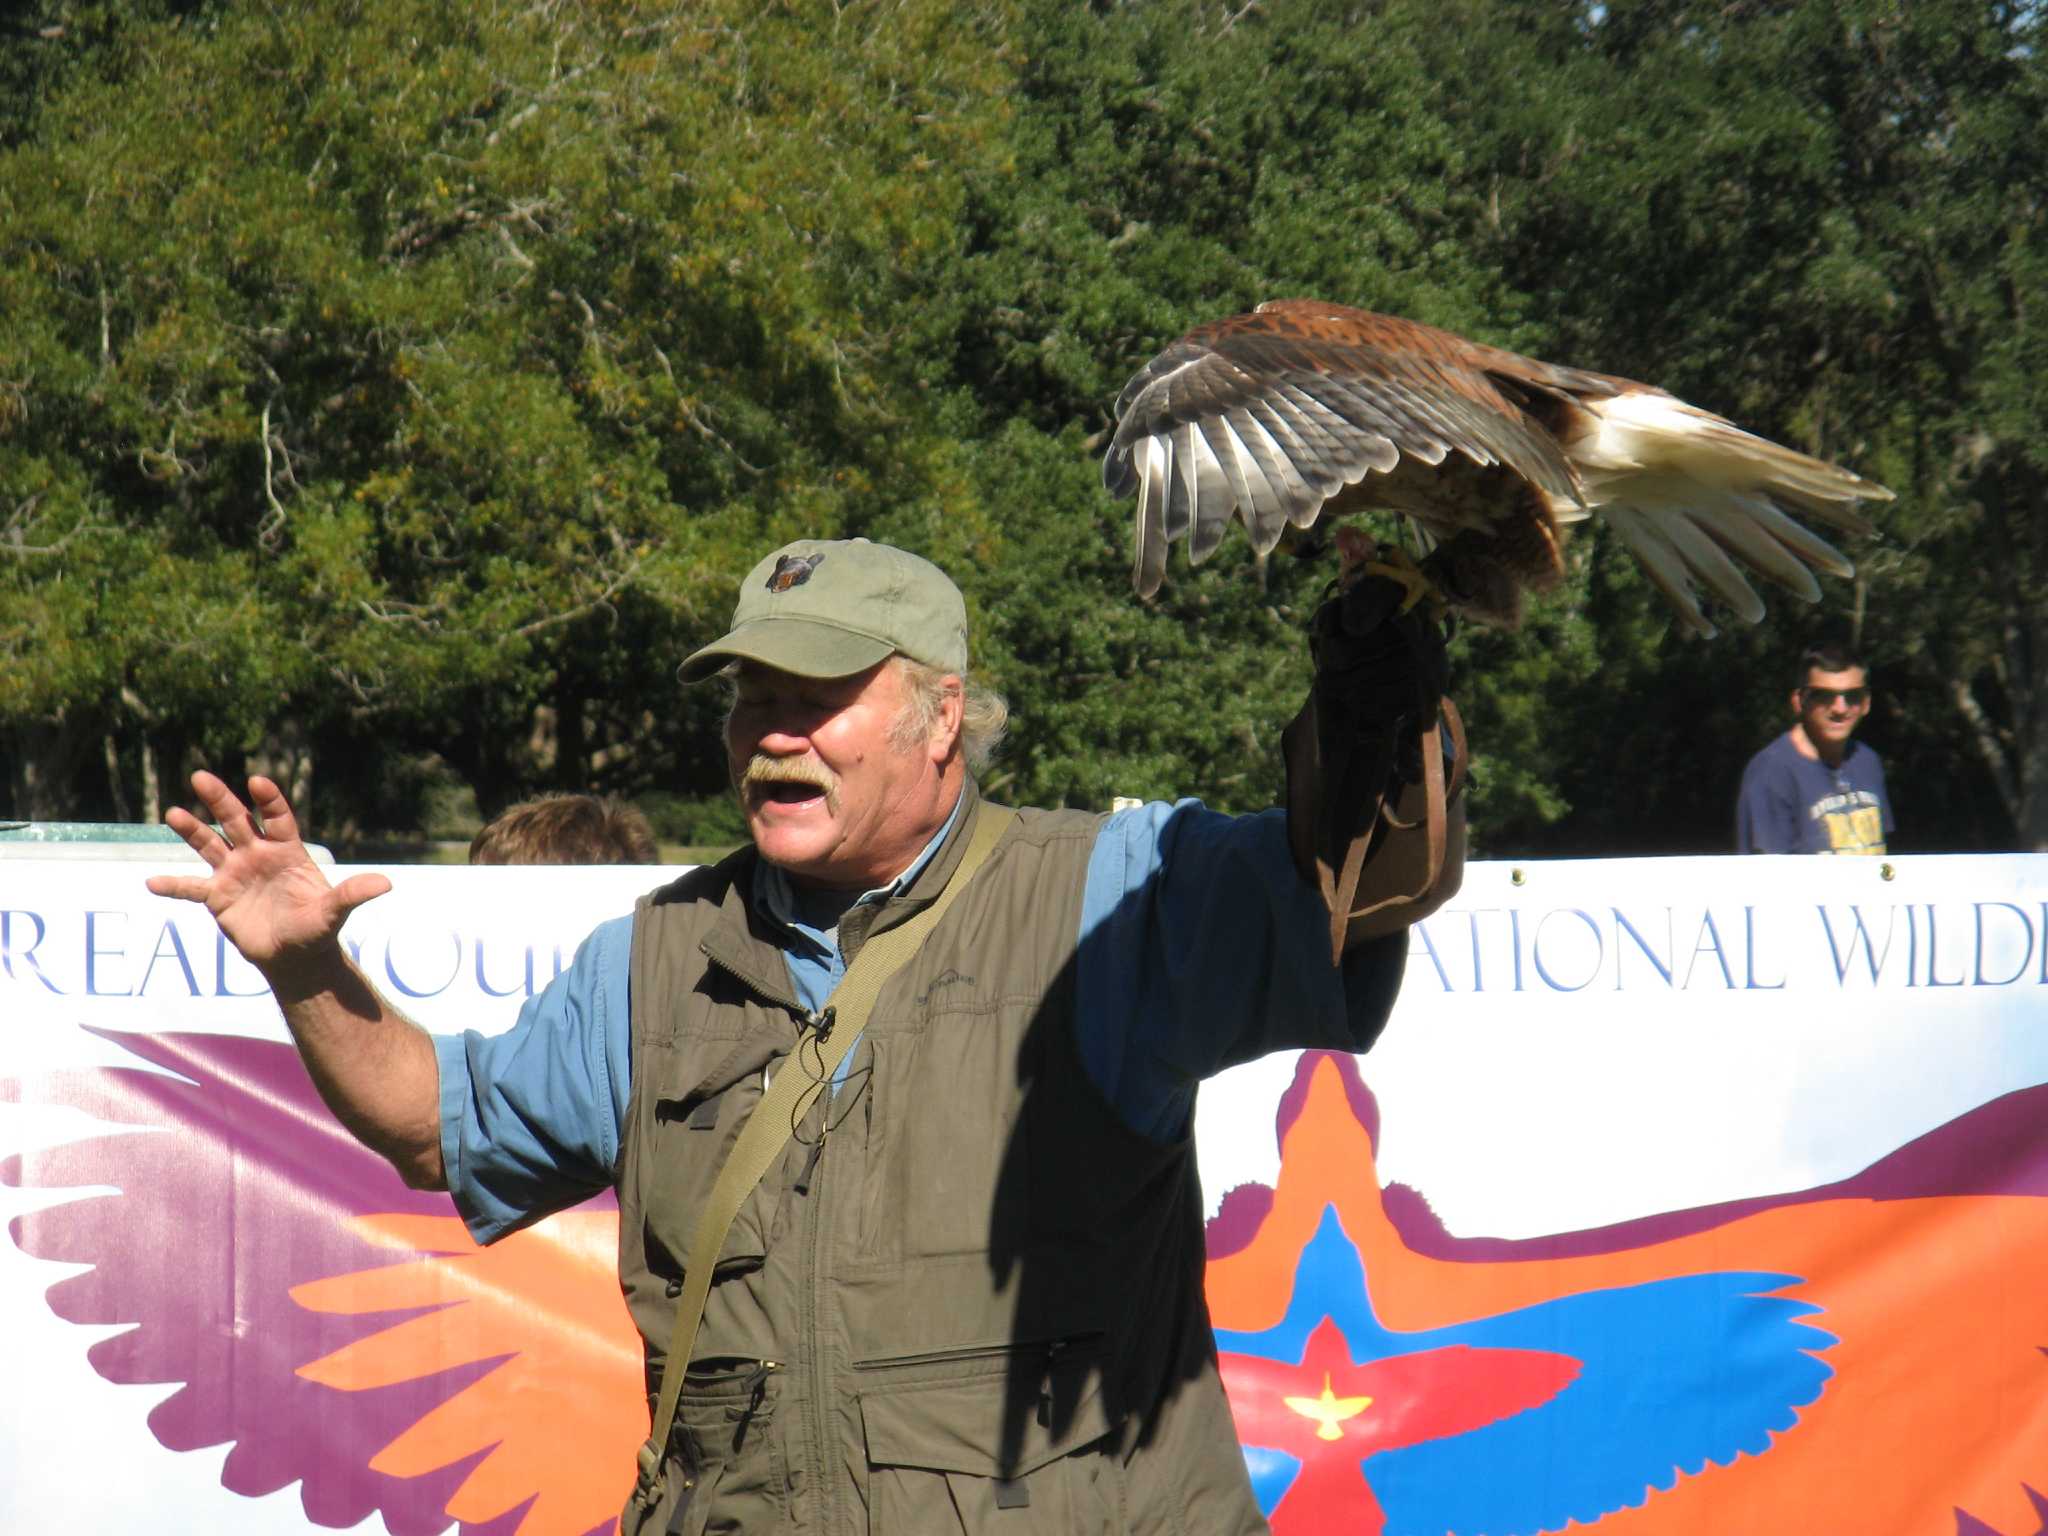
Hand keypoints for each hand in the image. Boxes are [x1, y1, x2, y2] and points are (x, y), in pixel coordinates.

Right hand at [146, 772, 392, 980]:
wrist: (295, 957)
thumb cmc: (317, 929)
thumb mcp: (334, 913)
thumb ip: (353, 895)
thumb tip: (386, 885)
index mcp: (287, 851)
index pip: (278, 818)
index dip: (270, 800)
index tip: (258, 783)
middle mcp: (257, 855)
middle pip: (236, 820)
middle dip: (220, 799)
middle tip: (200, 776)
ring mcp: (235, 873)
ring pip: (209, 845)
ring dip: (190, 830)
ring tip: (173, 813)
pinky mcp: (218, 897)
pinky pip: (191, 888)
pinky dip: (173, 886)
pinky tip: (151, 883)